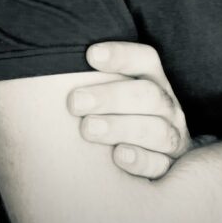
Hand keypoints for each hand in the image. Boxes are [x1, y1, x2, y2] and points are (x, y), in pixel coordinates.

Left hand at [68, 41, 193, 179]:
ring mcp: (172, 137)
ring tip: (88, 128)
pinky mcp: (171, 167)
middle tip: (75, 102)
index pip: (145, 59)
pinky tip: (118, 156)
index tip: (91, 55)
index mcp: (153, 80)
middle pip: (148, 94)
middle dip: (111, 96)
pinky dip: (140, 160)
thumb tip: (49, 71)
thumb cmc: (121, 118)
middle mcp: (167, 106)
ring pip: (157, 129)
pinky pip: (160, 164)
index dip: (122, 55)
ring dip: (121, 127)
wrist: (157, 158)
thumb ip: (94, 82)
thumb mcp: (116, 94)